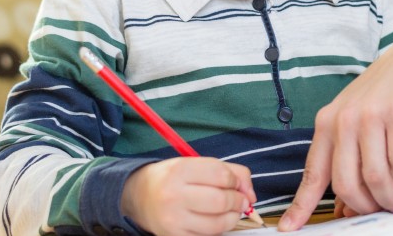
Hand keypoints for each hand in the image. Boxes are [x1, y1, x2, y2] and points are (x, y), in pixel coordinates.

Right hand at [121, 157, 255, 235]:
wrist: (140, 196)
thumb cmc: (175, 177)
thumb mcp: (196, 164)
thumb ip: (230, 171)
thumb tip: (251, 194)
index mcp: (180, 170)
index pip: (221, 175)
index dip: (236, 181)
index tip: (236, 183)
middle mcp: (174, 196)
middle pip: (221, 201)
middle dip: (238, 201)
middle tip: (240, 200)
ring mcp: (173, 220)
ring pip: (218, 224)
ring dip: (233, 217)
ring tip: (231, 211)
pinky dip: (219, 229)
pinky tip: (215, 221)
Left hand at [278, 32, 392, 230]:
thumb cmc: (382, 95)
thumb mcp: (351, 116)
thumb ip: (342, 150)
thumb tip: (339, 198)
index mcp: (327, 123)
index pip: (312, 172)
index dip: (300, 205)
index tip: (288, 228)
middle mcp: (344, 119)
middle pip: (346, 183)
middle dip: (364, 206)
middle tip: (378, 209)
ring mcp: (371, 116)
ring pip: (375, 177)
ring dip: (388, 196)